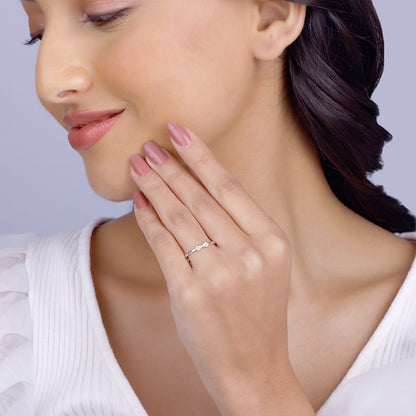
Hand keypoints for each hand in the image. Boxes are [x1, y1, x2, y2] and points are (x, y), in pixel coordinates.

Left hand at [129, 122, 311, 414]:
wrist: (254, 368)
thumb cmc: (258, 315)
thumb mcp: (265, 266)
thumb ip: (239, 229)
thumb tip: (198, 188)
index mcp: (272, 242)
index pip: (229, 188)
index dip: (200, 156)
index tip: (178, 132)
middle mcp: (248, 254)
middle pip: (199, 198)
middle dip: (169, 167)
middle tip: (148, 147)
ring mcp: (219, 274)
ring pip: (178, 216)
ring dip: (154, 187)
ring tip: (138, 166)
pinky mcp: (190, 293)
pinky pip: (163, 245)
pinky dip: (147, 221)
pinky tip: (137, 202)